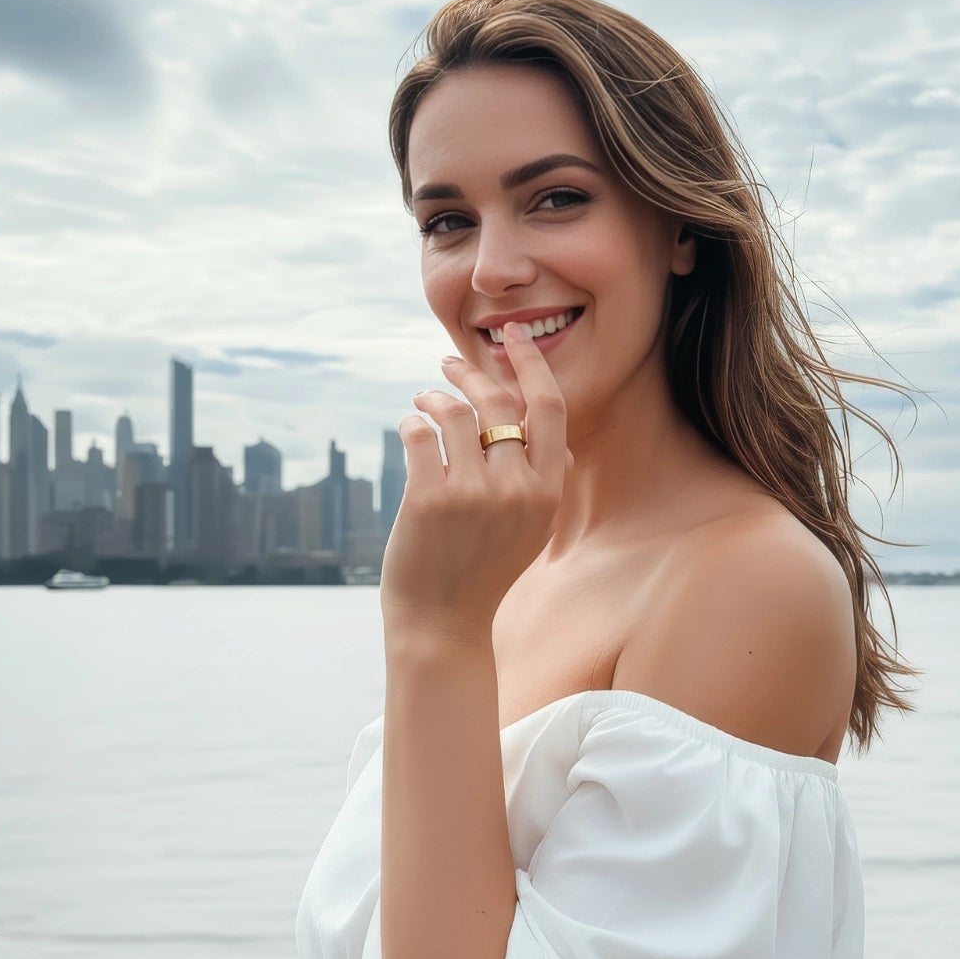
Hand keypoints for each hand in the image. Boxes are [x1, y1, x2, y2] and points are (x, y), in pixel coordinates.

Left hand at [379, 322, 573, 636]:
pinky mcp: (428, 498)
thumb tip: (549, 436)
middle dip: (472, 373)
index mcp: (548, 491)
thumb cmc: (483, 569)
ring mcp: (472, 493)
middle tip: (449, 363)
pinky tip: (409, 426)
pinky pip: (418, 433)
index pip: (550, 408)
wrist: (443, 624)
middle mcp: (517, 488)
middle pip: (498, 402)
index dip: (531, 363)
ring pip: (453, 412)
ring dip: (433, 397)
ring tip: (421, 400)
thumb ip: (543, 481)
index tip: (513, 334)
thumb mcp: (532, 527)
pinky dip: (410, 422)